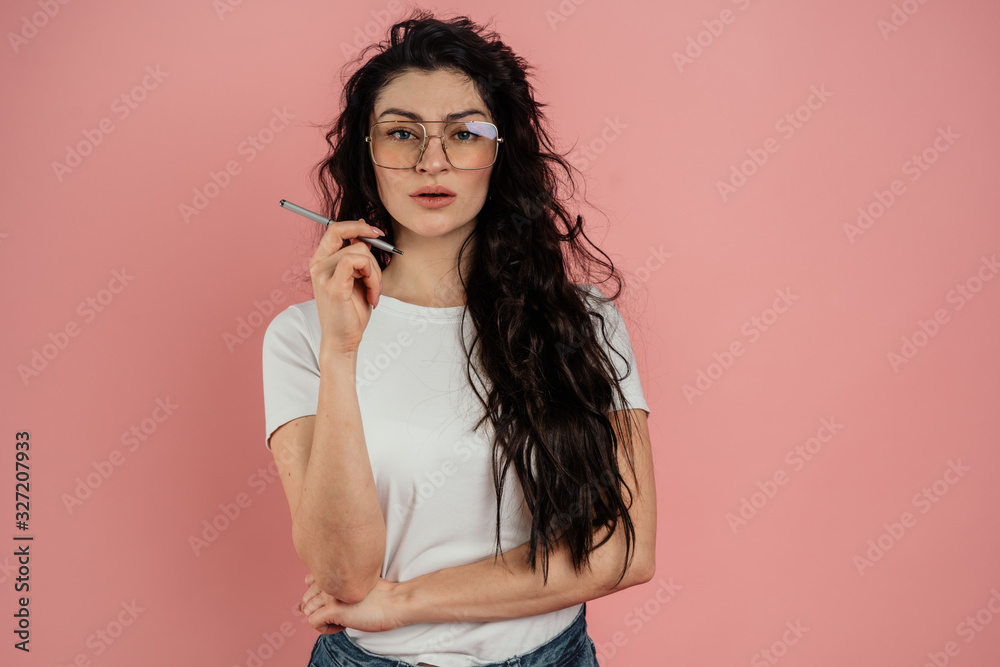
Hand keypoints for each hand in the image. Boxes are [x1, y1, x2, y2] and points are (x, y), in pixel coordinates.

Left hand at [299, 572, 405, 633]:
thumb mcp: (351, 587)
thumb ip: (331, 589)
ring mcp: (330, 594)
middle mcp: (330, 579)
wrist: (395, 603)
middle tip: (342, 611)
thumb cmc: (378, 596)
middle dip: (320, 609)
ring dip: (324, 620)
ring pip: (308, 611)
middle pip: (307, 599)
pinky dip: (325, 629)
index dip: (320, 596)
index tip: (338, 601)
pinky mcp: (333, 609)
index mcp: (335, 570)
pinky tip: (342, 626)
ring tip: (343, 618)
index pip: (310, 582)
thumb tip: (300, 605)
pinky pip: (313, 622)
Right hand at [309, 219, 385, 355]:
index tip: (376, 232)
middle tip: (383, 242)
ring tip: (374, 290)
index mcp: (321, 262)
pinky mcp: (333, 287)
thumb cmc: (351, 312)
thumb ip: (357, 259)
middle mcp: (318, 265)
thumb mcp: (356, 279)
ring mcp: (323, 275)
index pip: (334, 229)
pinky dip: (372, 276)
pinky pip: (356, 262)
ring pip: (360, 251)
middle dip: (367, 235)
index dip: (356, 225)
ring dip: (376, 271)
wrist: (343, 340)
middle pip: (343, 232)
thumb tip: (367, 239)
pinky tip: (372, 293)